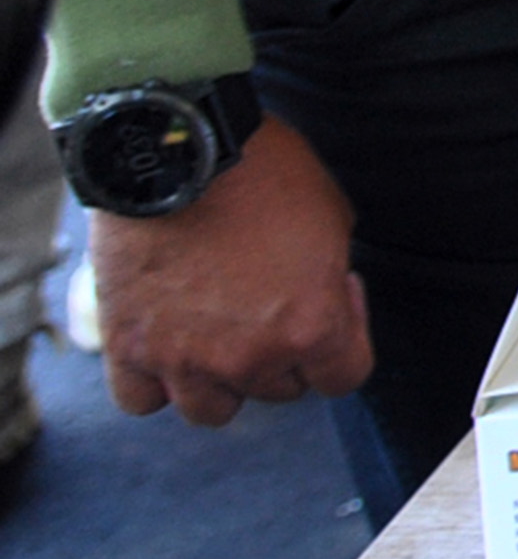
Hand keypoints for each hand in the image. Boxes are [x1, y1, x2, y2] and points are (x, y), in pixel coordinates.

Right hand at [91, 118, 373, 426]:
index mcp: (311, 328)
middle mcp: (249, 358)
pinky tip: (168, 346)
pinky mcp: (128, 349)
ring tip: (220, 333)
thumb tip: (326, 302)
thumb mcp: (334, 219)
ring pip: (213, 408)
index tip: (334, 297)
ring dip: (223, 379)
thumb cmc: (265, 173)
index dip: (347, 336)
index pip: (345, 378)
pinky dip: (155, 381)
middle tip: (272, 299)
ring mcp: (184, 359)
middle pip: (280, 389)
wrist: (180, 149)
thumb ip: (330, 281)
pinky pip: (142, 399)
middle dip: (286, 350)